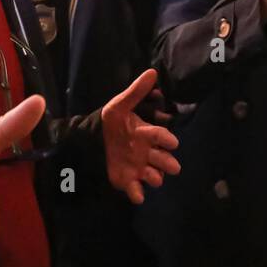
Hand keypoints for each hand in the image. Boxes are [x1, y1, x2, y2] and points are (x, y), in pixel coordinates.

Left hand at [102, 68, 180, 204]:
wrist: (92, 140)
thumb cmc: (110, 122)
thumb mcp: (119, 105)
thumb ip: (136, 91)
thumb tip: (152, 71)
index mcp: (145, 133)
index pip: (160, 136)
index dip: (166, 139)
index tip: (172, 142)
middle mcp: (146, 152)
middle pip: (162, 159)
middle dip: (168, 163)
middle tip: (173, 167)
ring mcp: (138, 167)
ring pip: (152, 175)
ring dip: (155, 177)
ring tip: (153, 178)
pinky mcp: (127, 180)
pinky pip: (135, 189)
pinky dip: (137, 193)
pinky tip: (137, 195)